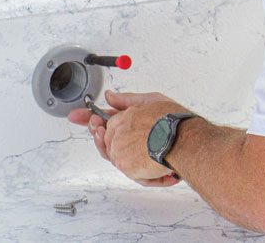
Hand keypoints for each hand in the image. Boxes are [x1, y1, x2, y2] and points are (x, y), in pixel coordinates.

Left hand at [69, 90, 191, 186]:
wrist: (185, 140)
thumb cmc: (174, 121)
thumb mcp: (152, 101)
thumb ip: (128, 100)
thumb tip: (110, 96)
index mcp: (123, 116)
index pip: (105, 119)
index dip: (92, 118)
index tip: (79, 117)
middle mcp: (118, 133)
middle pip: (108, 140)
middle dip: (120, 142)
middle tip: (138, 144)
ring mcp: (119, 151)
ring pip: (116, 156)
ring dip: (131, 156)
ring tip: (150, 152)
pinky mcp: (125, 166)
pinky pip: (126, 169)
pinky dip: (139, 168)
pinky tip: (152, 162)